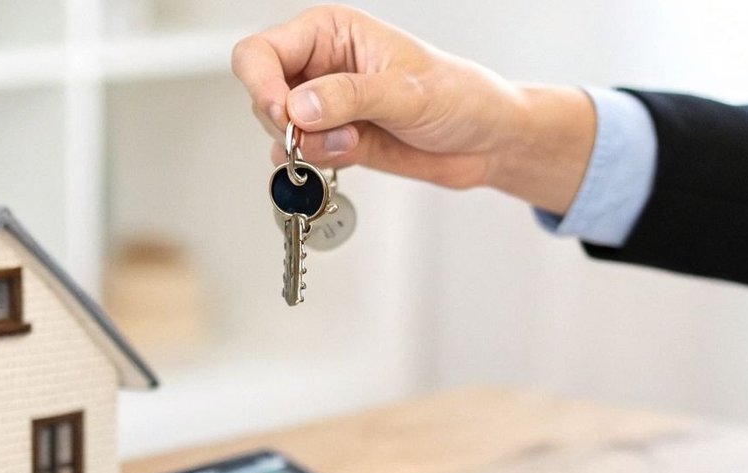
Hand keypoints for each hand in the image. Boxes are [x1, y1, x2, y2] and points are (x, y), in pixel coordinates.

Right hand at [231, 5, 595, 212]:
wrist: (486, 140)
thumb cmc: (459, 95)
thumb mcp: (406, 93)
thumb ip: (349, 98)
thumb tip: (299, 108)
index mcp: (330, 32)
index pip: (262, 52)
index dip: (263, 85)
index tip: (286, 117)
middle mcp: (320, 65)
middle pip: (262, 93)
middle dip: (288, 123)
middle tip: (329, 136)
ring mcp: (324, 105)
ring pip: (277, 129)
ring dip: (308, 147)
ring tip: (353, 144)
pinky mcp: (333, 139)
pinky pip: (298, 155)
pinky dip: (310, 166)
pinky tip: (340, 160)